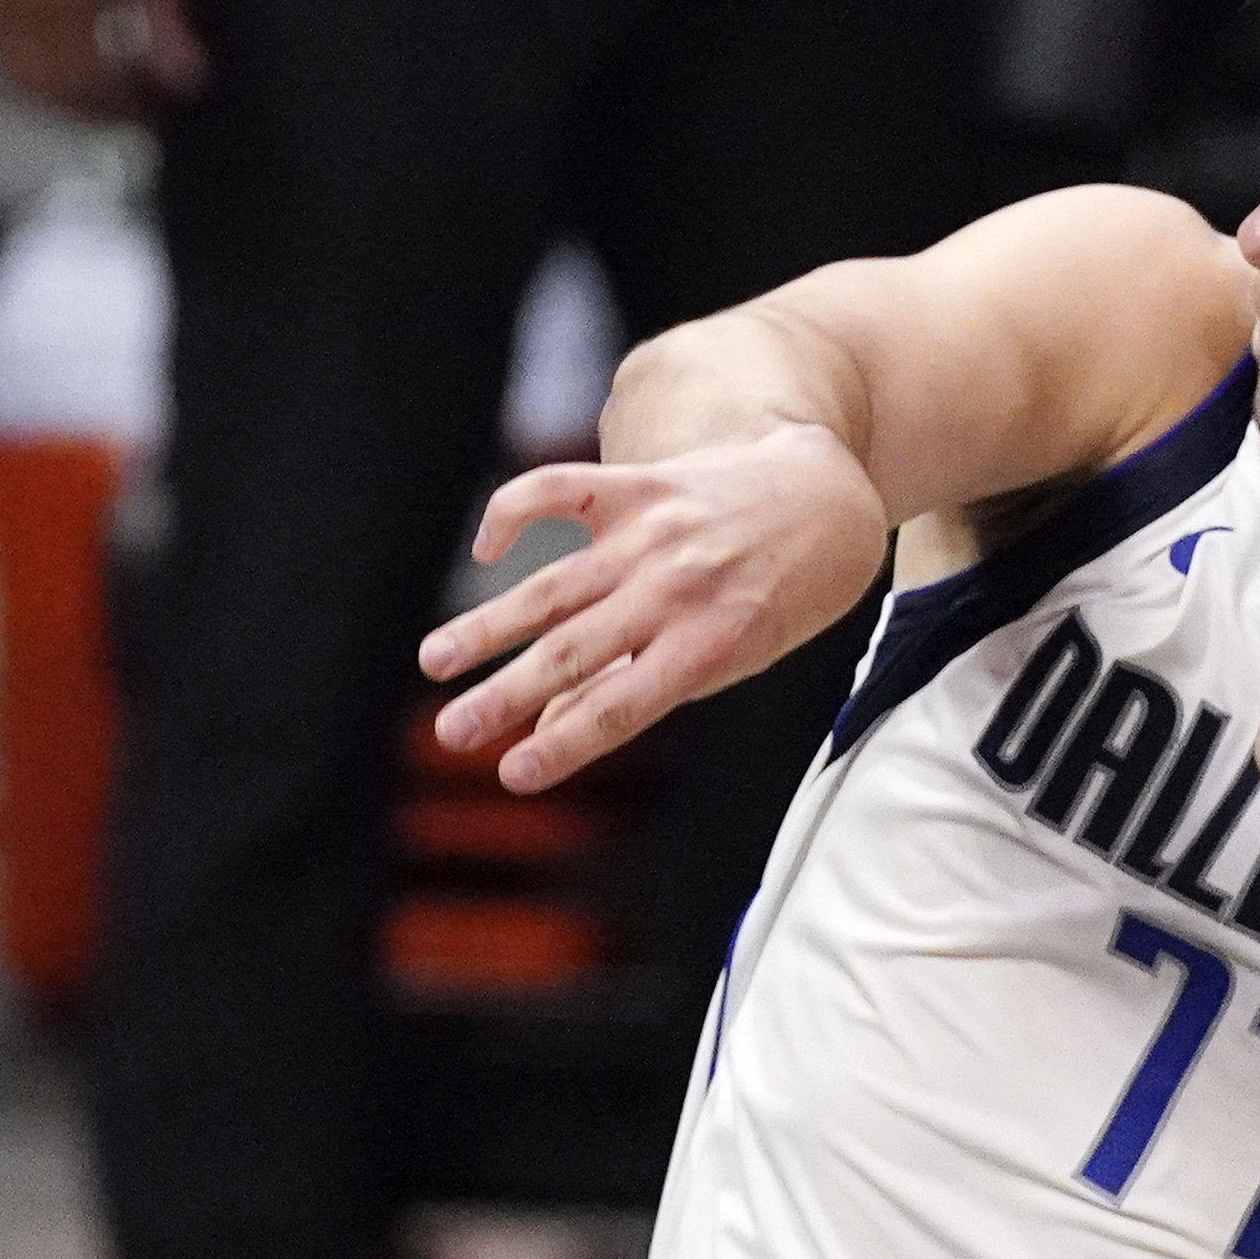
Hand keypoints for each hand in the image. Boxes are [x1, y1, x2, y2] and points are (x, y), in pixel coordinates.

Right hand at [0, 0, 201, 123]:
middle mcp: (16, 6)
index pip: (94, 83)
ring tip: (85, 93)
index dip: (126, 104)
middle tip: (122, 108)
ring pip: (8, 74)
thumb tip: (184, 82)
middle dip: (85, 109)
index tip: (156, 104)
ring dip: (46, 97)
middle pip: (45, 89)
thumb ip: (165, 18)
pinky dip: (16, 70)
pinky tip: (46, 62)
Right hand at [419, 424, 888, 794]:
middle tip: (449, 732)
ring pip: (553, 586)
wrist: (825, 500)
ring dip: (487, 626)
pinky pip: (559, 490)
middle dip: (505, 696)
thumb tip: (549, 731)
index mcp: (708, 643)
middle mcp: (674, 589)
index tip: (511, 774)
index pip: (621, 706)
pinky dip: (513, 512)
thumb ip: (644, 689)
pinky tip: (484, 549)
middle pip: (573, 652)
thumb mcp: (732, 660)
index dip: (564, 744)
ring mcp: (651, 533)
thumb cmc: (777, 598)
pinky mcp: (637, 484)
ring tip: (434, 660)